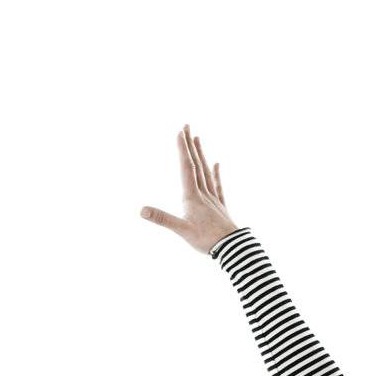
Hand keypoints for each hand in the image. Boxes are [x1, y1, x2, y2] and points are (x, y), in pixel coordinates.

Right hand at [140, 123, 239, 254]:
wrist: (232, 248)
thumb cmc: (207, 240)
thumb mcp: (181, 230)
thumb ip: (162, 219)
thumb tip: (142, 210)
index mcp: (193, 197)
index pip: (187, 168)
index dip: (183, 150)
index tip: (180, 132)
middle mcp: (203, 193)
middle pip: (196, 164)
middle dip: (190, 145)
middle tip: (187, 126)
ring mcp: (213, 199)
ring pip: (206, 171)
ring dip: (201, 154)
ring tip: (198, 139)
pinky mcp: (220, 206)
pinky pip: (218, 186)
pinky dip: (216, 173)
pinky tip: (217, 164)